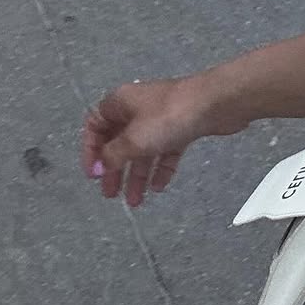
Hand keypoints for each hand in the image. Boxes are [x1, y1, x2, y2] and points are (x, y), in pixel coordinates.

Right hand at [80, 72, 250, 206]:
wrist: (213, 104)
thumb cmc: (168, 117)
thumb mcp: (134, 140)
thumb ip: (113, 155)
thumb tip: (99, 167)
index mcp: (118, 104)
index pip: (95, 127)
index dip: (91, 152)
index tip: (93, 175)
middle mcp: (136, 109)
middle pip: (119, 143)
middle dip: (115, 170)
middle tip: (111, 194)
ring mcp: (160, 119)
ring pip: (142, 150)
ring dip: (137, 175)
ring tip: (135, 200)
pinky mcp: (181, 128)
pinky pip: (164, 152)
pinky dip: (160, 168)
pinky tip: (159, 186)